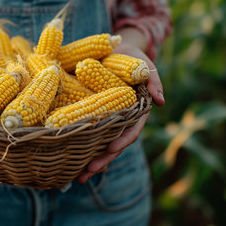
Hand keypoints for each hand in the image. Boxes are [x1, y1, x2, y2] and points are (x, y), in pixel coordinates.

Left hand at [77, 43, 164, 182]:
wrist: (113, 50)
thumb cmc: (132, 59)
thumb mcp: (144, 66)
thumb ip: (153, 81)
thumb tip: (161, 101)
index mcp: (134, 112)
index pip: (130, 131)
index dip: (122, 141)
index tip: (112, 149)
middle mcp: (118, 120)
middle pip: (111, 144)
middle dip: (101, 160)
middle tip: (87, 173)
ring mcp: (103, 119)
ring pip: (96, 143)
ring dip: (87, 160)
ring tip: (76, 176)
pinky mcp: (88, 114)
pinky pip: (83, 131)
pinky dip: (75, 145)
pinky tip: (64, 158)